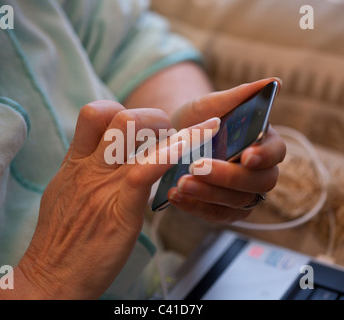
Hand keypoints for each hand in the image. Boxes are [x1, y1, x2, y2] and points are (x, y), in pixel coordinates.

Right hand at [16, 101, 218, 298]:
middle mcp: (90, 167)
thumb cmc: (61, 238)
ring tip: (188, 142)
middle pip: (120, 115)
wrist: (52, 276)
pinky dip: (166, 157)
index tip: (140, 127)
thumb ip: (86, 169)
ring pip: (133, 132)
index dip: (120, 110)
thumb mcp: (66, 192)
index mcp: (76, 162)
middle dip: (152, 117)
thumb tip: (106, 156)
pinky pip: (143, 172)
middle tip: (168, 135)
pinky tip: (186, 151)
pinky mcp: (120, 211)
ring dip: (168, 131)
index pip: (94, 113)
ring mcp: (104, 186)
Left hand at [167, 78, 285, 222]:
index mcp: (263, 143)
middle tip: (197, 167)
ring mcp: (243, 194)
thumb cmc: (199, 119)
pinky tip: (175, 196)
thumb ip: (240, 95)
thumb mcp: (213, 104)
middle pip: (258, 183)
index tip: (246, 156)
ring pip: (237, 202)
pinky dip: (196, 207)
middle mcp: (258, 172)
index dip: (264, 156)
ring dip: (209, 194)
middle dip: (228, 177)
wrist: (176, 138)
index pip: (276, 152)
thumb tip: (275, 83)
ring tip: (180, 184)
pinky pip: (216, 215)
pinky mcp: (224, 209)